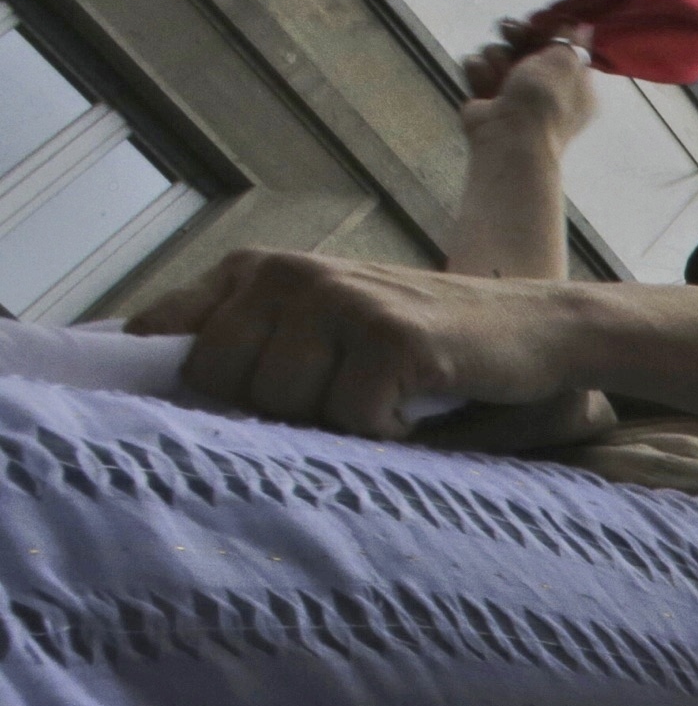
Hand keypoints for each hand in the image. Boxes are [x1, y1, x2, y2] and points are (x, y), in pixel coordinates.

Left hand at [130, 252, 592, 439]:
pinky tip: (417, 409)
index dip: (186, 389)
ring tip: (382, 402)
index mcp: (257, 270)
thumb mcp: (320, 327)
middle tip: (340, 403)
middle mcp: (288, 273)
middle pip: (222, 385)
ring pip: (284, 407)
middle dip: (278, 416)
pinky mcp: (390, 335)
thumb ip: (245, 341)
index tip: (216, 419)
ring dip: (338, 428)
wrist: (535, 329)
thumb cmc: (423, 345)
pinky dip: (389, 435)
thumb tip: (154, 380)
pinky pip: (352, 420)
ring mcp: (338, 299)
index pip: (164, 336)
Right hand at [458, 27, 597, 150]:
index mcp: (573, 83)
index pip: (560, 46)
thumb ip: (572, 44)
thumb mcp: (565, 65)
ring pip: (497, 52)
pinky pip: (478, 67)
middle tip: (510, 31)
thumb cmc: (544, 102)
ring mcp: (514, 91)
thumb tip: (584, 28)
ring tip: (501, 74)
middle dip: (515, 35)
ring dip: (497, 58)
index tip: (537, 23)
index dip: (546, 31)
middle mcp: (545, 87)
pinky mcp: (486, 95)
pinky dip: (480, 73)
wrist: (509, 138)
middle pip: (525, 44)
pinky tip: (486, 86)